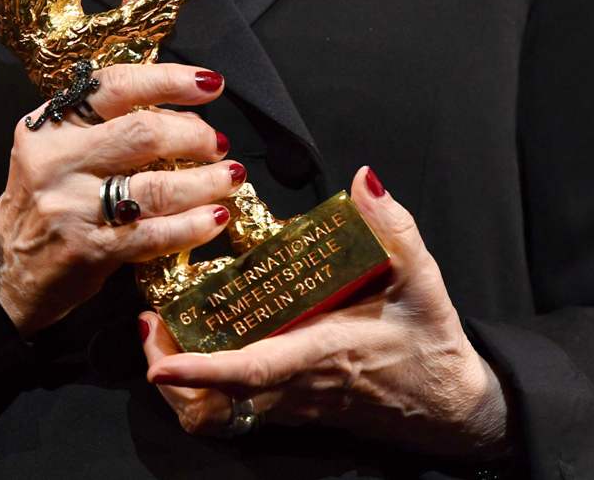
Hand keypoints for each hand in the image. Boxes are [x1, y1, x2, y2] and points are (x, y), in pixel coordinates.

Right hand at [0, 63, 243, 335]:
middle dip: (194, 136)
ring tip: (230, 177)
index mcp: (49, 125)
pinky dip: (193, 225)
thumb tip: (182, 112)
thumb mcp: (56, 151)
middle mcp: (57, 160)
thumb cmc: (43, 203)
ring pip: (157, 186)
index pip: (114, 87)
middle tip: (218, 144)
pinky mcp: (91, 249)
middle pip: (143, 133)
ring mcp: (72, 207)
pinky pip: (155, 233)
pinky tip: (216, 218)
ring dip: (206, 181)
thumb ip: (103, 126)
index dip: (168, 81)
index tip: (209, 84)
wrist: (3, 269)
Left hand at [140, 166, 511, 456]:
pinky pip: (228, 411)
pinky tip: (191, 343)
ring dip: (178, 382)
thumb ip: (394, 229)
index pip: (252, 370)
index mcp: (320, 353)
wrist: (446, 408)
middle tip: (147, 322)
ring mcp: (285, 404)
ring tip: (158, 331)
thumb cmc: (430, 341)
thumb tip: (364, 179)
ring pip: (214, 414)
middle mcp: (293, 386)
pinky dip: (199, 385)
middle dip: (169, 371)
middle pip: (213, 402)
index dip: (202, 370)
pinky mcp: (284, 408)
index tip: (159, 363)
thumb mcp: (423, 280)